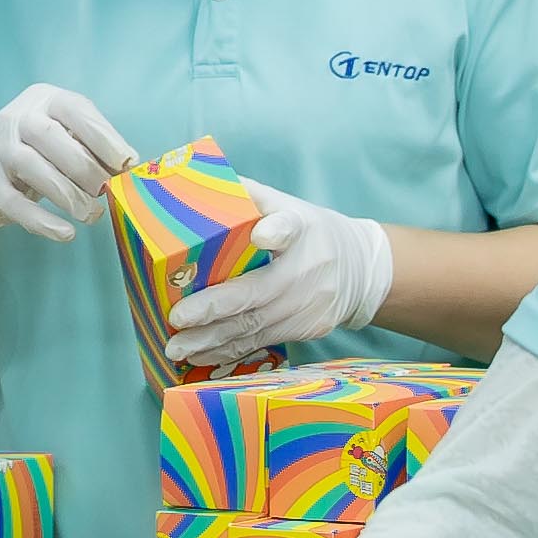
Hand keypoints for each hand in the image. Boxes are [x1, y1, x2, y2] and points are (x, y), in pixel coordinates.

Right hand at [0, 83, 136, 240]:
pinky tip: (66, 233)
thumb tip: (128, 167)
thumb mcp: (64, 135)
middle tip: (107, 191)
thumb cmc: (39, 151)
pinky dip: (43, 222)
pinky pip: (16, 205)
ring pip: (34, 169)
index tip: (127, 161)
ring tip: (92, 214)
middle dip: (86, 168)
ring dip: (69, 195)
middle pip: (51, 138)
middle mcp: (16, 118)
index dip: (103, 136)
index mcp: (43, 100)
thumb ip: (92, 146)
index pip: (75, 110)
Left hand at [163, 190, 397, 363]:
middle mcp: (307, 269)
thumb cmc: (308, 232)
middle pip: (259, 292)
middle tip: (178, 319)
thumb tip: (194, 181)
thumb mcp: (287, 204)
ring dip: (214, 340)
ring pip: (256, 327)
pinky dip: (230, 351)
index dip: (276, 231)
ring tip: (178, 348)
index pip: (290, 226)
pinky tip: (202, 357)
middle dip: (215, 309)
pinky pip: (263, 342)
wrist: (360, 270)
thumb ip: (248, 195)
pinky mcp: (308, 329)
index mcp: (301, 228)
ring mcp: (309, 305)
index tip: (262, 234)